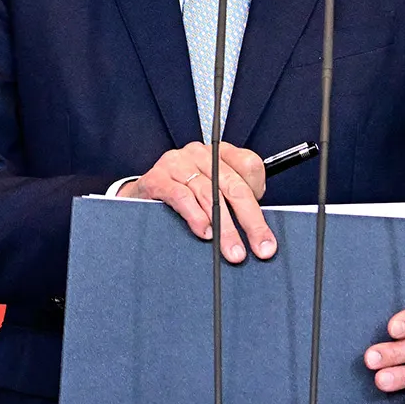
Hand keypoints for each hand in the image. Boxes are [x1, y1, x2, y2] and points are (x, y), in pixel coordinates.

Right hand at [117, 141, 275, 262]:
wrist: (142, 194)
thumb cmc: (184, 195)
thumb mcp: (213, 192)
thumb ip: (234, 202)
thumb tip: (260, 234)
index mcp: (220, 152)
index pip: (249, 165)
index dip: (259, 192)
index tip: (263, 221)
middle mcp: (201, 153)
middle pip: (234, 185)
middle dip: (251, 220)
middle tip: (261, 247)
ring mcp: (178, 162)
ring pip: (209, 194)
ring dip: (225, 227)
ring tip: (233, 250)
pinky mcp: (157, 178)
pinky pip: (181, 196)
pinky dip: (195, 216)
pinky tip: (204, 233)